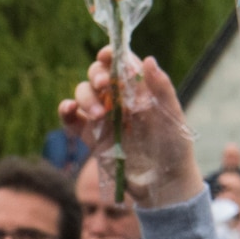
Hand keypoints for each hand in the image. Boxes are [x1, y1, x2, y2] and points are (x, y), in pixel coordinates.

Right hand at [59, 49, 203, 209]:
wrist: (163, 183)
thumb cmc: (174, 147)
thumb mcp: (173, 116)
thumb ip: (161, 89)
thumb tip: (148, 59)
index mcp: (138, 88)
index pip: (120, 63)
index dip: (111, 55)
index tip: (107, 56)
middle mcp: (118, 98)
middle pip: (97, 75)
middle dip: (97, 75)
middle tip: (104, 85)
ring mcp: (103, 117)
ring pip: (84, 94)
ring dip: (86, 97)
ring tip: (99, 116)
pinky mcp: (91, 137)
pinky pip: (71, 119)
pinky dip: (66, 111)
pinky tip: (69, 110)